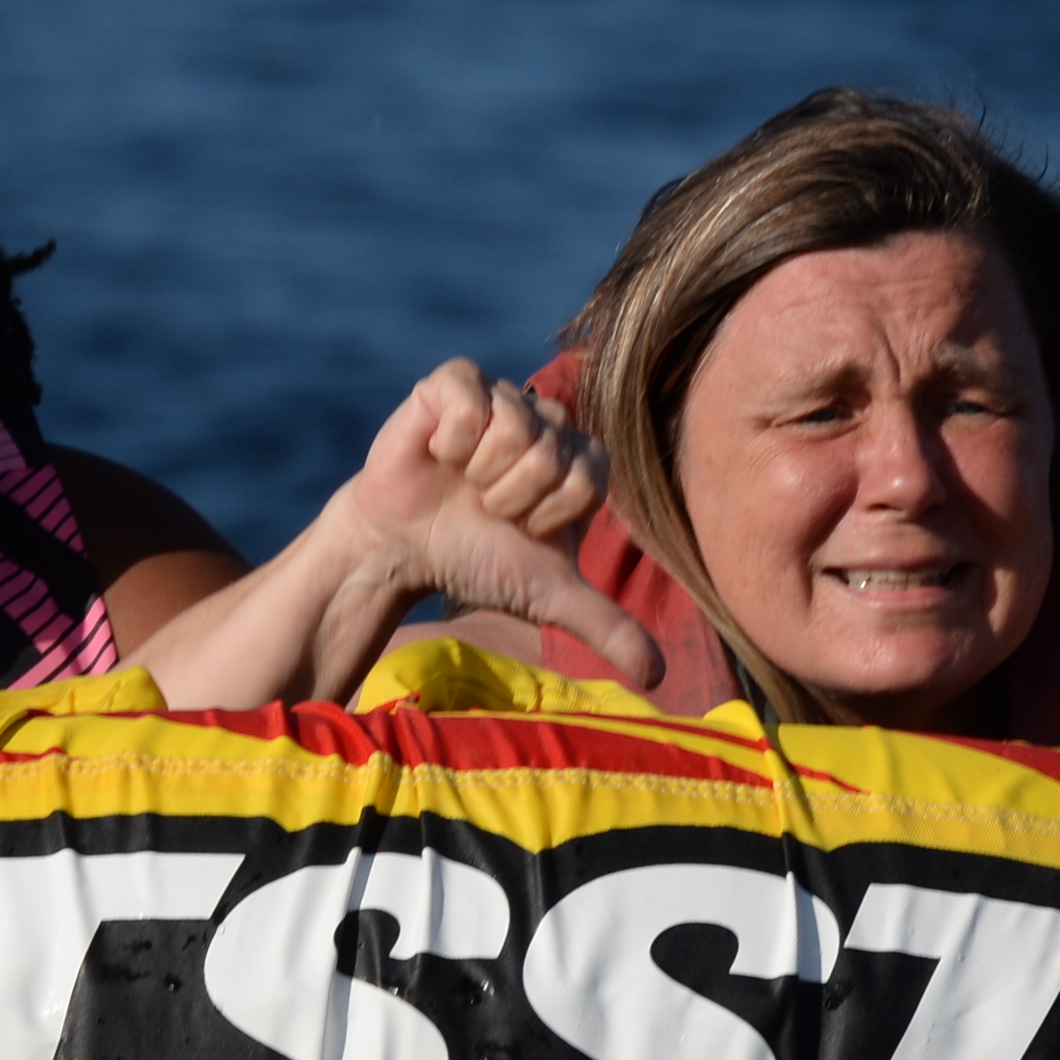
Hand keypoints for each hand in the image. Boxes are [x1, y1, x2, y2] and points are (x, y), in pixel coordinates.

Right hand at [327, 362, 664, 689]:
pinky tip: (439, 454)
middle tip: (486, 506)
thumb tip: (657, 678)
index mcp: (579, 458)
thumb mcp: (547, 595)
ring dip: (480, 472)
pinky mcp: (454, 381)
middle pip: (551, 454)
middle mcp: (547, 418)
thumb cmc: (477, 561)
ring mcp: (502, 394)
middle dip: (512, 497)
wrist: (402, 547)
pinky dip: (451, 440)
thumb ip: (607, 626)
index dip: (548, 515)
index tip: (522, 527)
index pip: (588, 479)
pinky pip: (472, 400)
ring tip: (462, 482)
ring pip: (515, 427)